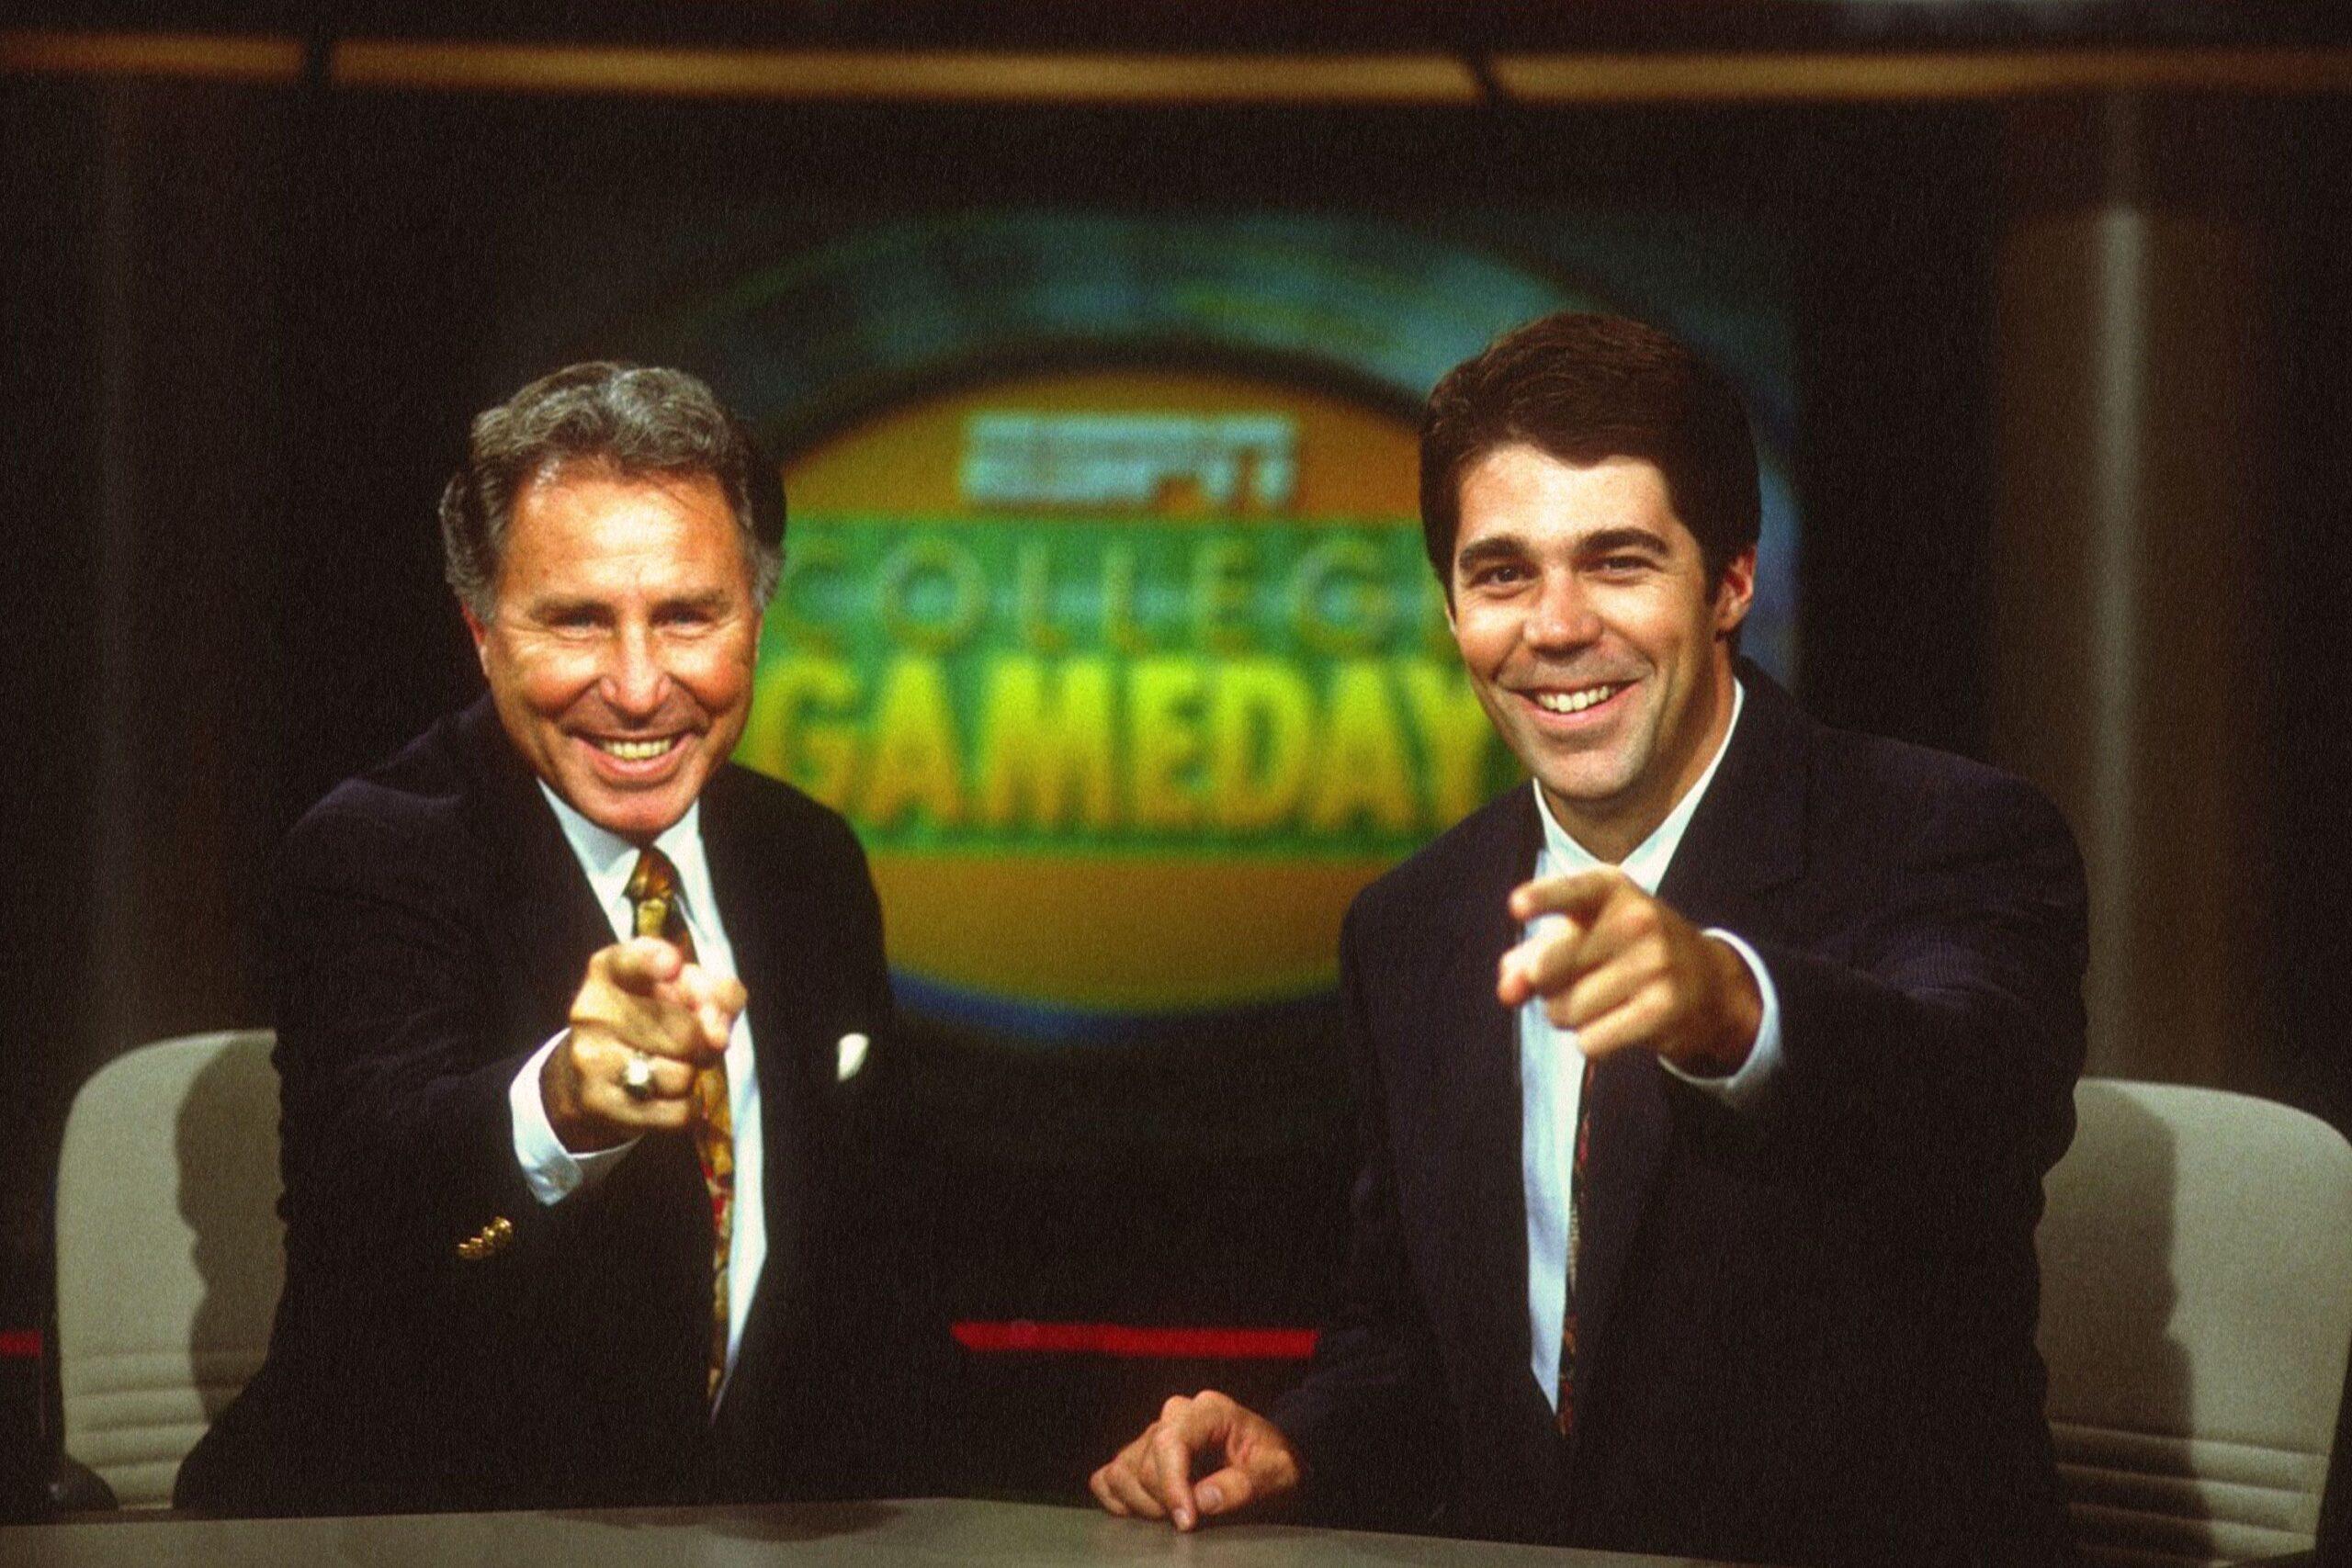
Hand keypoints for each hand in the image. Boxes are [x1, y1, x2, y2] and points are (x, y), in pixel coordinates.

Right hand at [542, 937, 745, 1150]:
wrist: (589, 1075)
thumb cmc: (647, 1019)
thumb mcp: (678, 989)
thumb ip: (712, 992)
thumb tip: (718, 1031)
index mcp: (609, 973)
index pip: (627, 962)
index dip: (652, 961)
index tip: (673, 964)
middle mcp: (592, 1013)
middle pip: (683, 1033)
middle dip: (705, 1041)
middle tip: (699, 1041)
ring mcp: (592, 1061)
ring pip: (681, 1076)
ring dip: (693, 1074)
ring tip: (676, 1064)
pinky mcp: (600, 1105)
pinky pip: (676, 1113)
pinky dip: (688, 1106)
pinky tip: (670, 1094)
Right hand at [1089, 1390, 1299, 1530]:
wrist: (1274, 1460)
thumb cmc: (1277, 1464)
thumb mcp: (1279, 1475)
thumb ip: (1244, 1485)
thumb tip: (1201, 1499)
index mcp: (1209, 1410)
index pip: (1170, 1442)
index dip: (1172, 1486)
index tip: (1186, 1522)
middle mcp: (1176, 1415)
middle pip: (1144, 1462)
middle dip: (1163, 1501)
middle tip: (1192, 1522)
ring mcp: (1154, 1434)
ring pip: (1121, 1471)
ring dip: (1140, 1503)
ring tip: (1173, 1516)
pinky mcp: (1141, 1456)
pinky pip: (1108, 1476)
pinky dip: (1116, 1499)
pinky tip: (1142, 1513)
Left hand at [1498, 868, 1761, 1075]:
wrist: (1709, 981)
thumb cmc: (1624, 950)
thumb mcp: (1583, 932)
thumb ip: (1532, 954)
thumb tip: (1507, 989)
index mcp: (1611, 888)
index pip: (1572, 892)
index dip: (1543, 899)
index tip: (1516, 906)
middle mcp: (1636, 919)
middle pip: (1545, 970)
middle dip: (1543, 987)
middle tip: (1570, 982)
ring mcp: (1655, 963)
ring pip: (1564, 1011)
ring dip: (1568, 1017)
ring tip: (1601, 1002)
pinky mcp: (1664, 1009)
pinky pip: (1591, 1041)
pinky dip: (1592, 1042)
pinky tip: (1618, 1024)